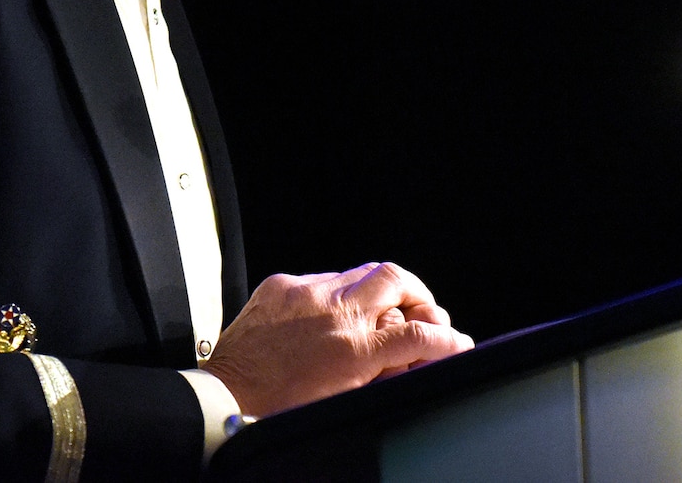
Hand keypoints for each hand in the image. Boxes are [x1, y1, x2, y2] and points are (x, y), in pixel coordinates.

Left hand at [201, 261, 474, 416]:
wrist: (225, 397)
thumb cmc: (280, 408)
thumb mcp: (345, 399)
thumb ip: (385, 374)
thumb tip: (414, 360)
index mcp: (351, 351)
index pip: (417, 334)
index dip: (445, 339)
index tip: (455, 343)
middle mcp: (331, 313)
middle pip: (395, 279)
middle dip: (418, 294)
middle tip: (423, 313)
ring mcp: (304, 292)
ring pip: (360, 273)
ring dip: (376, 293)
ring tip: (377, 316)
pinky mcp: (280, 284)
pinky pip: (323, 278)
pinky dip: (336, 295)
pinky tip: (330, 318)